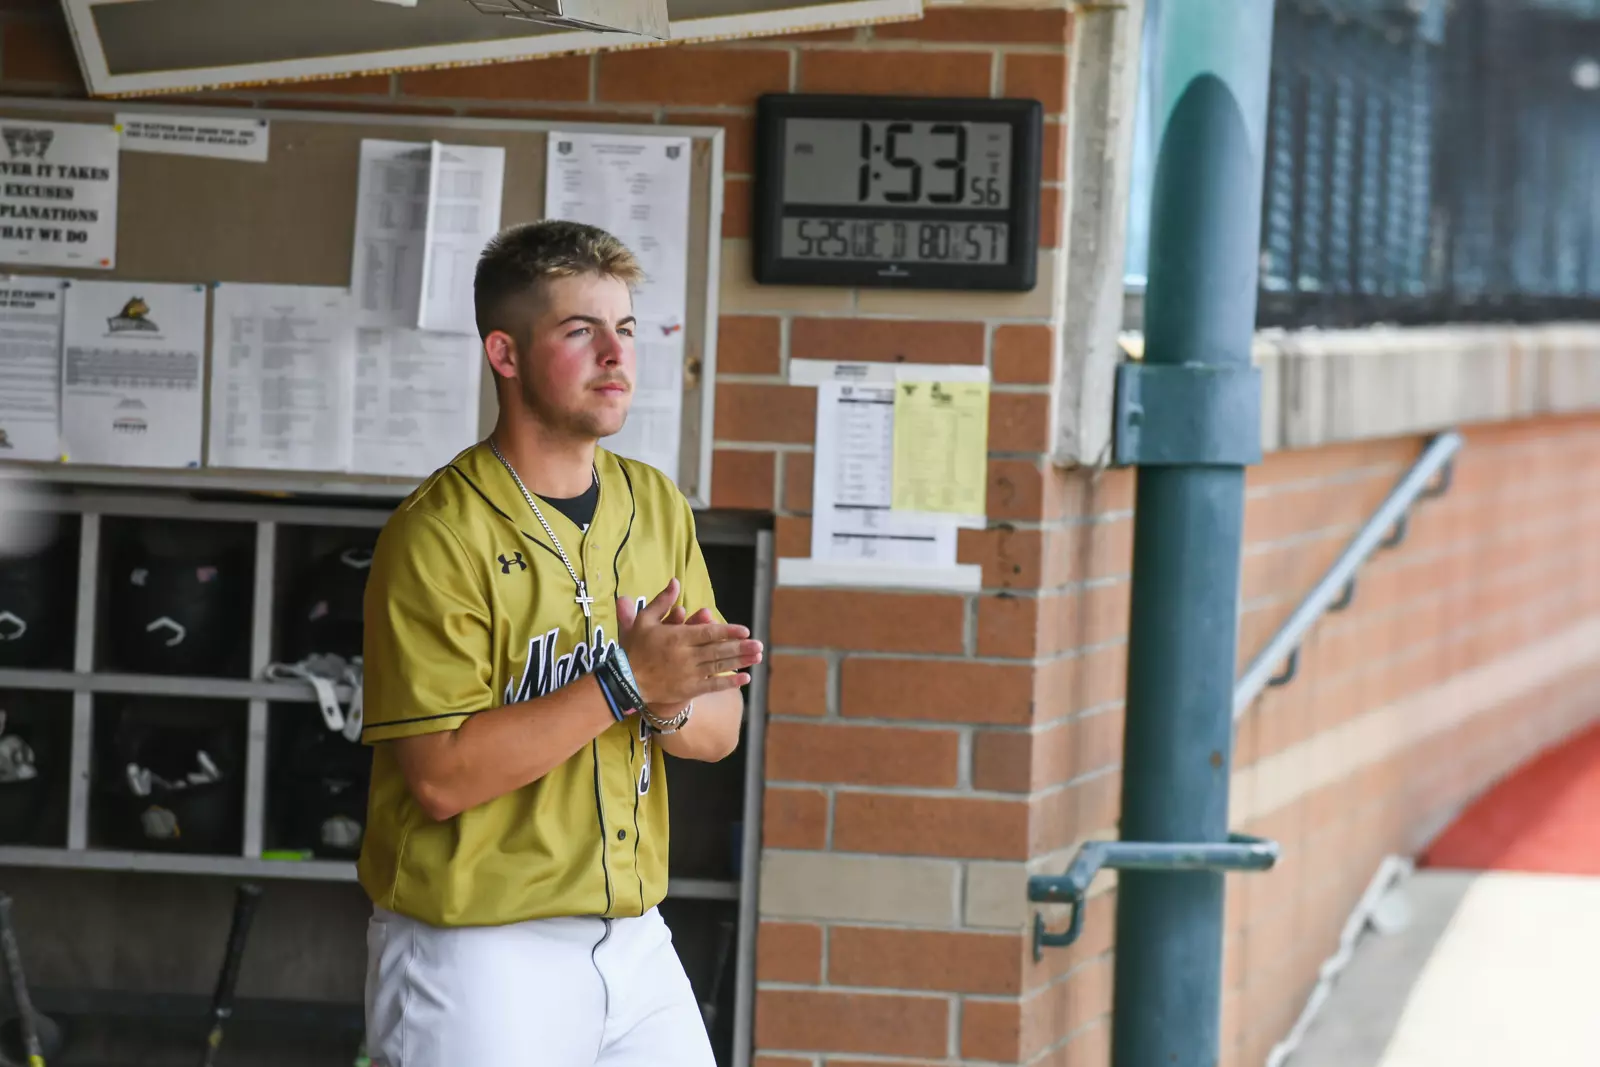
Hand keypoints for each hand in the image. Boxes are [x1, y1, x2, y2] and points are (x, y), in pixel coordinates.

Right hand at [616, 579, 762, 707]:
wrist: (626, 680)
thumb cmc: (635, 648)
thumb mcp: (644, 620)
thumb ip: (662, 601)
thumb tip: (675, 581)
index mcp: (677, 638)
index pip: (708, 633)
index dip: (728, 632)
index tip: (745, 630)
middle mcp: (686, 656)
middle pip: (718, 651)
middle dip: (741, 648)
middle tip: (759, 645)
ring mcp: (688, 674)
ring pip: (718, 667)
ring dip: (740, 662)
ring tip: (757, 658)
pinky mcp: (688, 690)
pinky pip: (712, 686)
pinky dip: (729, 683)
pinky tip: (744, 679)